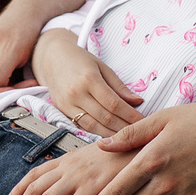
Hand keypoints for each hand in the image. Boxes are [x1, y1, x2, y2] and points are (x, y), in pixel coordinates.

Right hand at [0, 10, 43, 100]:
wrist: (29, 16)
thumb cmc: (20, 28)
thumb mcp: (11, 49)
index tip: (15, 91)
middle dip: (3, 96)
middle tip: (25, 87)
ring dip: (12, 94)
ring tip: (29, 83)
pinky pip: (2, 91)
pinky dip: (16, 91)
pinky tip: (28, 82)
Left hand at [5, 146, 132, 194]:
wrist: (140, 148)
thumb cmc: (120, 154)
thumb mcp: (93, 155)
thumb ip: (78, 168)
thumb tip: (66, 182)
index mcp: (67, 159)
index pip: (35, 173)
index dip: (19, 188)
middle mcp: (69, 168)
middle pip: (35, 187)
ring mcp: (79, 178)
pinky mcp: (92, 189)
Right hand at [28, 31, 143, 136]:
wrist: (52, 58)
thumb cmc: (79, 60)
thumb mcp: (102, 67)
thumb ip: (119, 86)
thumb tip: (138, 101)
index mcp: (89, 79)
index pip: (114, 104)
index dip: (130, 115)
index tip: (143, 120)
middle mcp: (76, 93)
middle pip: (105, 117)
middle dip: (124, 127)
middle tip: (138, 131)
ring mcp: (67, 103)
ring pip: (93, 126)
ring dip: (111, 133)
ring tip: (125, 136)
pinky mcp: (61, 110)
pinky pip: (81, 125)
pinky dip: (96, 132)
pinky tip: (108, 134)